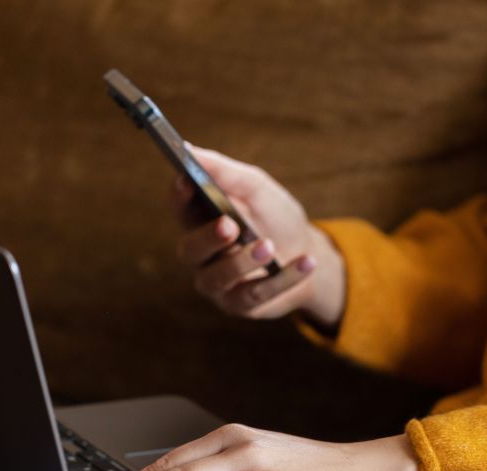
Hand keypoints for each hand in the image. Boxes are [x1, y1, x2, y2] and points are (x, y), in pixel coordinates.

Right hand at [172, 147, 345, 326]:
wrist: (307, 252)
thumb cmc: (274, 216)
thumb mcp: (256, 188)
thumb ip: (225, 172)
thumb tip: (190, 149)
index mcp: (200, 219)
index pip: (179, 207)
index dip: (179, 196)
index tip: (187, 180)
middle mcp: (201, 254)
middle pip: (191, 249)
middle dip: (209, 238)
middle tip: (230, 225)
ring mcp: (218, 283)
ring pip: (218, 278)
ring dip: (244, 262)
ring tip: (270, 246)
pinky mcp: (241, 304)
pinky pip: (256, 295)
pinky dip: (284, 278)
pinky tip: (306, 262)